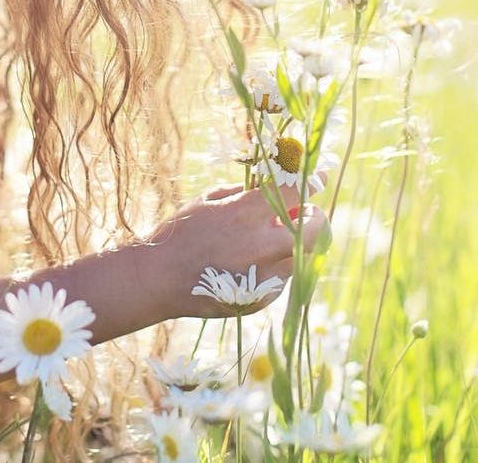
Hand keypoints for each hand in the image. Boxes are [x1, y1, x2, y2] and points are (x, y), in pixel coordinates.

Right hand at [142, 180, 330, 319]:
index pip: (295, 192)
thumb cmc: (181, 233)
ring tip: (269, 241)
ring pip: (303, 256)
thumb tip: (276, 186)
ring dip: (295, 244)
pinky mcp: (261, 300)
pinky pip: (283, 278)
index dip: (311, 181)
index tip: (319, 177)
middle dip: (315, 217)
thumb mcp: (210, 200)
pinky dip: (275, 268)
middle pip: (316, 228)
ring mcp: (263, 277)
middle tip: (306, 214)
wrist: (157, 280)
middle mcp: (259, 246)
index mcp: (245, 214)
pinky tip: (249, 265)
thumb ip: (246, 193)